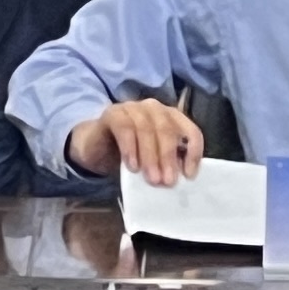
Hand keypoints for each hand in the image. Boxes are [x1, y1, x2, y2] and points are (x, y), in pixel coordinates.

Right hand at [67, 99, 203, 184]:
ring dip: (150, 156)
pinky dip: (130, 148)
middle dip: (168, 157)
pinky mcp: (113, 113)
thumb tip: (178, 179)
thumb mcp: (152, 160)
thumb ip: (166, 163)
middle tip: (167, 182)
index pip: (190, 130)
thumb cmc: (130, 155)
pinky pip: (124, 128)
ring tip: (151, 179)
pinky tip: (132, 166)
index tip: (189, 175)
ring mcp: (132, 108)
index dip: (193, 152)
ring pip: (146, 128)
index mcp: (171, 118)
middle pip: (167, 129)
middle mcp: (154, 108)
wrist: (95, 148)